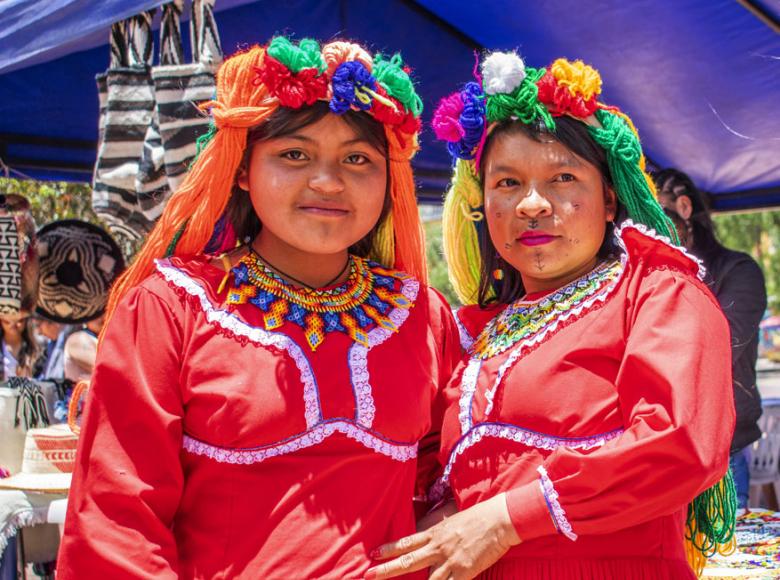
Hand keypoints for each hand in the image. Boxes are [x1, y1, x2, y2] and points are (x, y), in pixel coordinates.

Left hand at [366, 493, 520, 579]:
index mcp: (435, 533)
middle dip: (387, 570)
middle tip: (368, 575)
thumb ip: (439, 534)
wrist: (498, 519)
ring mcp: (450, 560)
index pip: (406, 542)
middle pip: (408, 561)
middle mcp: (438, 547)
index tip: (373, 555)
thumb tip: (430, 542)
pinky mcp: (464, 571)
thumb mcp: (452, 522)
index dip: (388, 549)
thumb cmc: (478, 518)